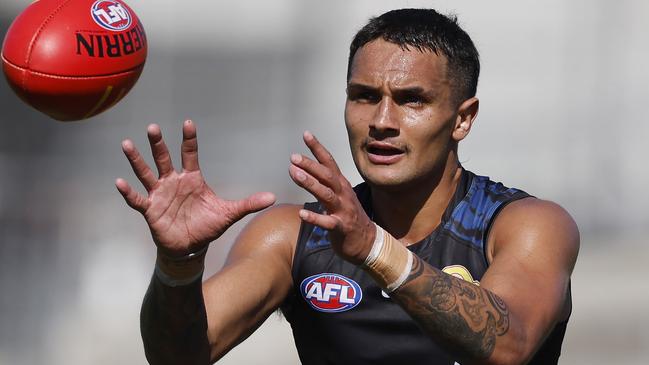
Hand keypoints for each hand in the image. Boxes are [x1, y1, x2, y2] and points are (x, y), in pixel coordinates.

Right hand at [116, 120, 275, 255]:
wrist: (190, 247)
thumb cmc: (207, 226)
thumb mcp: (229, 213)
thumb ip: (248, 204)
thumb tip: (273, 197)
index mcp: (192, 178)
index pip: (190, 154)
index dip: (189, 139)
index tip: (188, 123)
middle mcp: (173, 182)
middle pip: (164, 158)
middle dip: (158, 143)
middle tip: (153, 127)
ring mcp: (160, 194)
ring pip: (146, 173)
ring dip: (137, 160)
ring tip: (127, 144)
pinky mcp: (150, 210)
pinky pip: (137, 199)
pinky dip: (128, 192)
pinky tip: (119, 182)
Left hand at [288, 131, 374, 264]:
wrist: (367, 241)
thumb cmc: (349, 216)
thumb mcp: (340, 195)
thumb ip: (325, 183)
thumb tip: (305, 170)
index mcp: (341, 185)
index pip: (329, 162)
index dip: (318, 148)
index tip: (306, 134)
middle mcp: (343, 194)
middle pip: (326, 176)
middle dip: (310, 165)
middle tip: (293, 157)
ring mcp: (343, 210)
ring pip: (326, 194)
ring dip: (311, 183)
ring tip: (295, 174)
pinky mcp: (341, 227)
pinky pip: (327, 222)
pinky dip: (315, 217)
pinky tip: (302, 214)